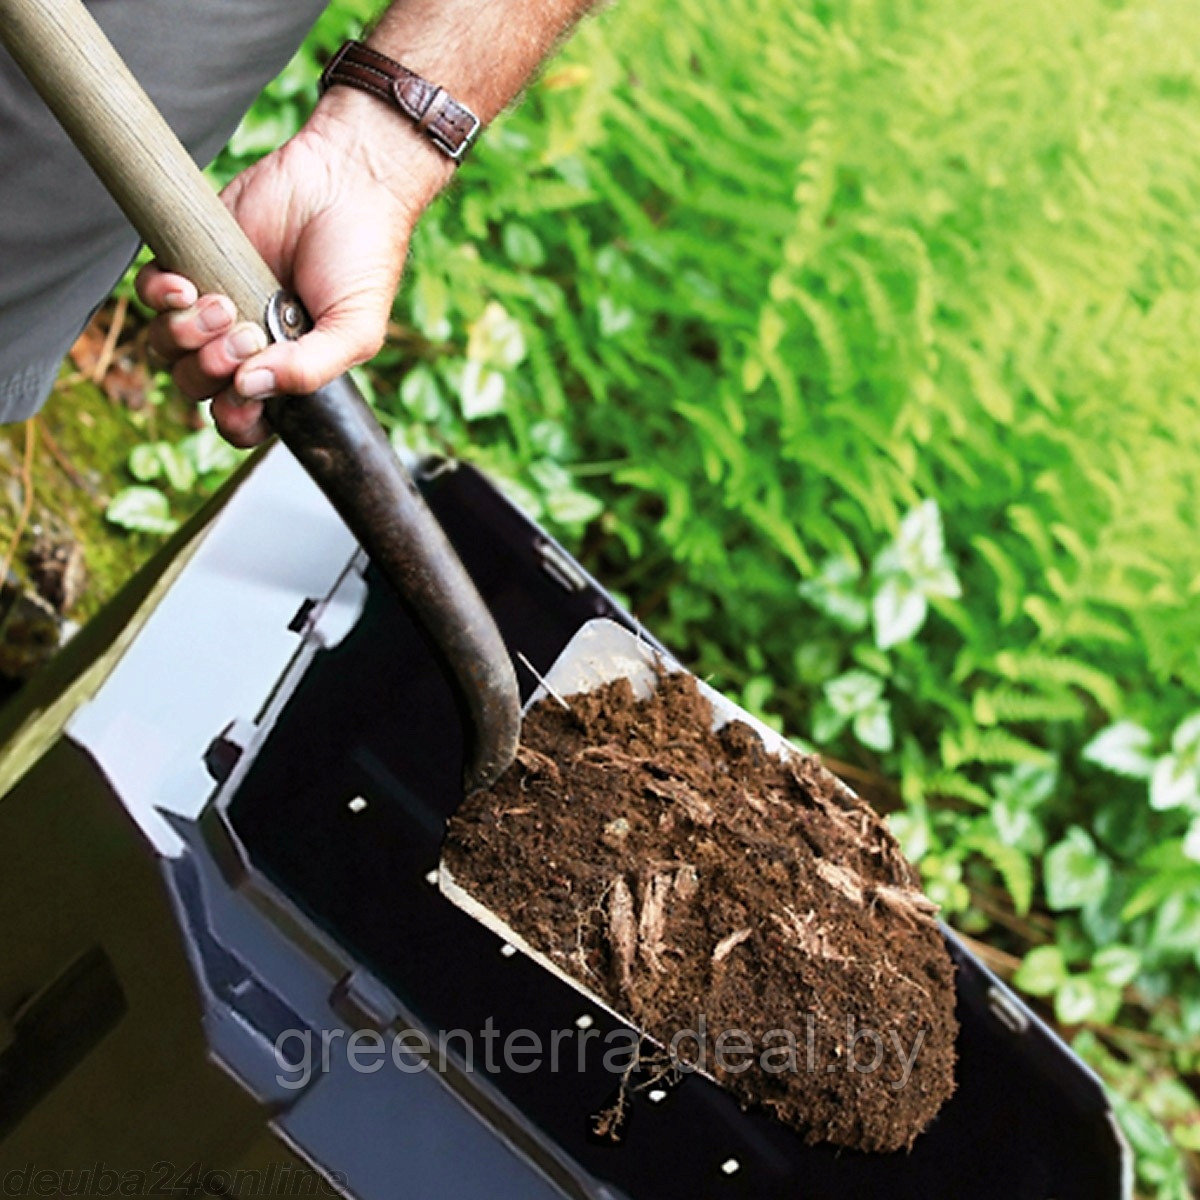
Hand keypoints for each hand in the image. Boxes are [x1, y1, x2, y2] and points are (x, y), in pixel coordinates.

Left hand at [138, 92, 452, 445]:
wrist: (344, 180)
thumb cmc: (362, 258)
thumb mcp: (357, 330)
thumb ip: (311, 371)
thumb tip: (249, 388)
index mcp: (286, 370)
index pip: (241, 419)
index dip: (233, 418)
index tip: (243, 395)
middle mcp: (246, 344)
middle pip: (196, 385)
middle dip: (211, 369)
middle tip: (246, 335)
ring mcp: (215, 304)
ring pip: (166, 348)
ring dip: (183, 336)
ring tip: (221, 304)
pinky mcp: (190, 260)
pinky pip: (150, 296)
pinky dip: (159, 296)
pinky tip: (188, 282)